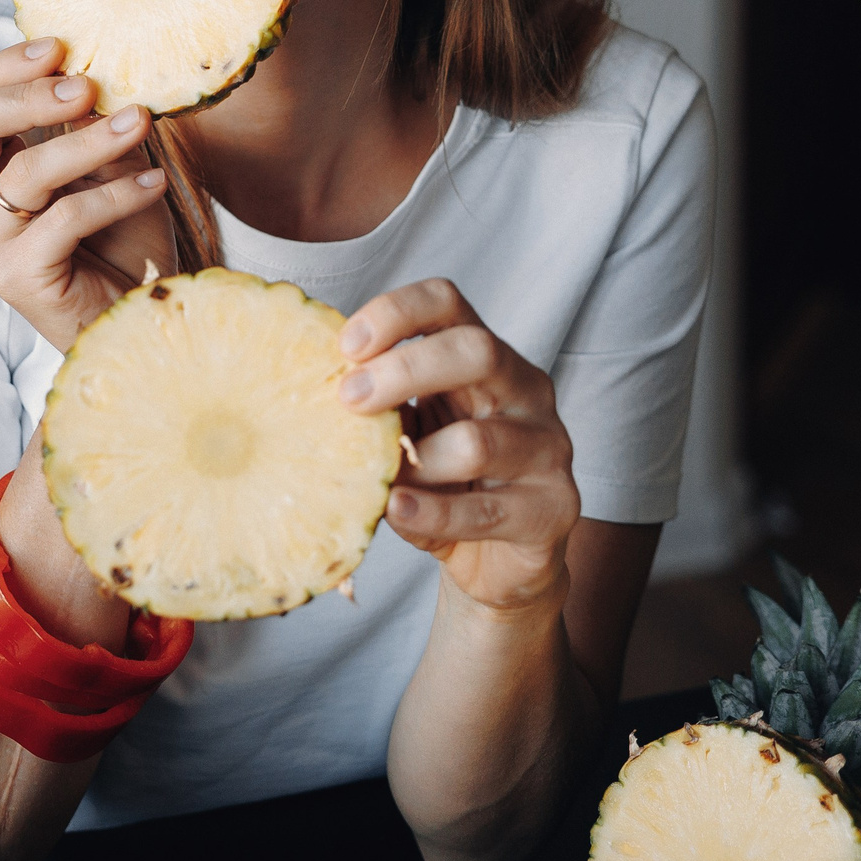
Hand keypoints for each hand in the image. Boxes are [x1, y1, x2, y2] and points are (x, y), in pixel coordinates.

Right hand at [0, 37, 176, 347]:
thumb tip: (92, 63)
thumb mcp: (102, 168)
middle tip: (87, 84)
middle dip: (27, 94)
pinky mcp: (17, 278)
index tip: (59, 45)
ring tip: (141, 122)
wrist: (139, 317)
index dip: (5, 69)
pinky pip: (65, 218)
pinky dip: (117, 194)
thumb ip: (84, 124)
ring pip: (24, 172)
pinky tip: (155, 182)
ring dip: (89, 142)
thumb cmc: (120, 244)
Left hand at [338, 279, 578, 612]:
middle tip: (348, 398)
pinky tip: (397, 510)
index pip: (448, 302)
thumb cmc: (445, 482)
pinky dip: (432, 513)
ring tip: (382, 480)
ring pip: (478, 442)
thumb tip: (306, 384)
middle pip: (477, 351)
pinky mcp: (553, 508)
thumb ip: (378, 406)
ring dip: (416, 461)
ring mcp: (548, 447)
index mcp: (487, 357)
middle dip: (405, 370)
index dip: (397, 312)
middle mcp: (526, 390)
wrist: (500, 558)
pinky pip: (485, 510)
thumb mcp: (409, 431)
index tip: (346, 345)